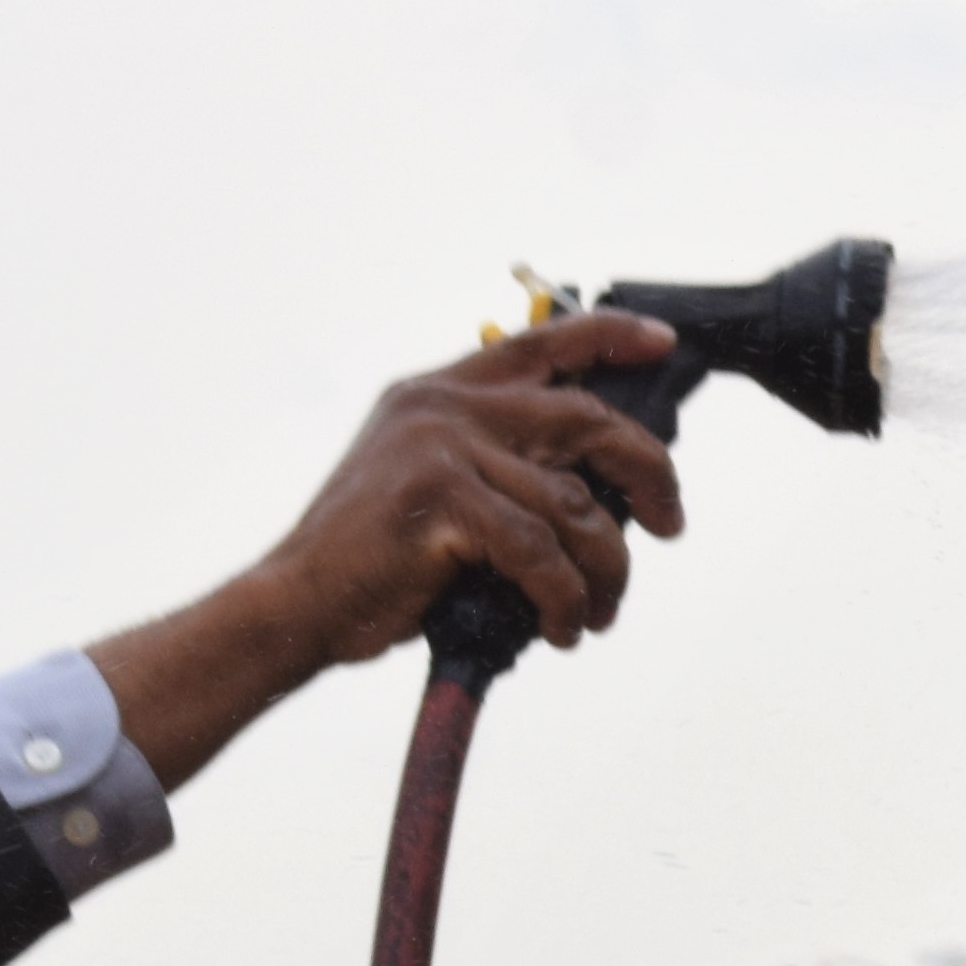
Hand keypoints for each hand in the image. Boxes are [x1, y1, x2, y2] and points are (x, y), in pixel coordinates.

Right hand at [246, 312, 691, 661]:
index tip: (662, 342)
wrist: (296, 605)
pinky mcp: (442, 502)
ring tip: (599, 611)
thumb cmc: (371, 563)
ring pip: (573, 504)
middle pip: (585, 419)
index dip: (608, 337)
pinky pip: (540, 553)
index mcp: (438, 392)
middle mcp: (442, 406)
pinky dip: (564, 599)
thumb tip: (596, 490)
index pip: (538, 344)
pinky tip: (561, 628)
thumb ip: (495, 464)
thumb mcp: (430, 487)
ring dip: (604, 568)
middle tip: (669, 523)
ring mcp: (440, 448)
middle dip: (647, 471)